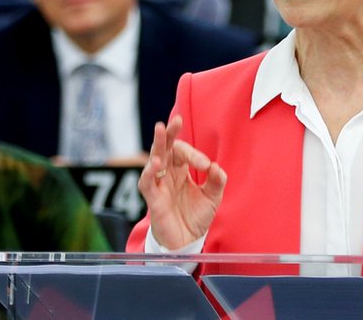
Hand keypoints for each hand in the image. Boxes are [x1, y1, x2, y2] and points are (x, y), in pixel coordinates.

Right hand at [138, 115, 226, 249]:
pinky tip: (156, 163)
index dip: (194, 154)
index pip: (183, 153)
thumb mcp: (212, 197)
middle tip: (175, 120)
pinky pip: (146, 183)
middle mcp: (168, 174)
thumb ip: (216, 181)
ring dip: (157, 145)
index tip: (206, 165)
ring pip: (154, 160)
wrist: (188, 241)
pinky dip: (149, 172)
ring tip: (160, 130)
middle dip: (169, 133)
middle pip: (165, 148)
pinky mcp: (153, 200)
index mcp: (181, 170)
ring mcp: (159, 185)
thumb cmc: (196, 217)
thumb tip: (215, 166)